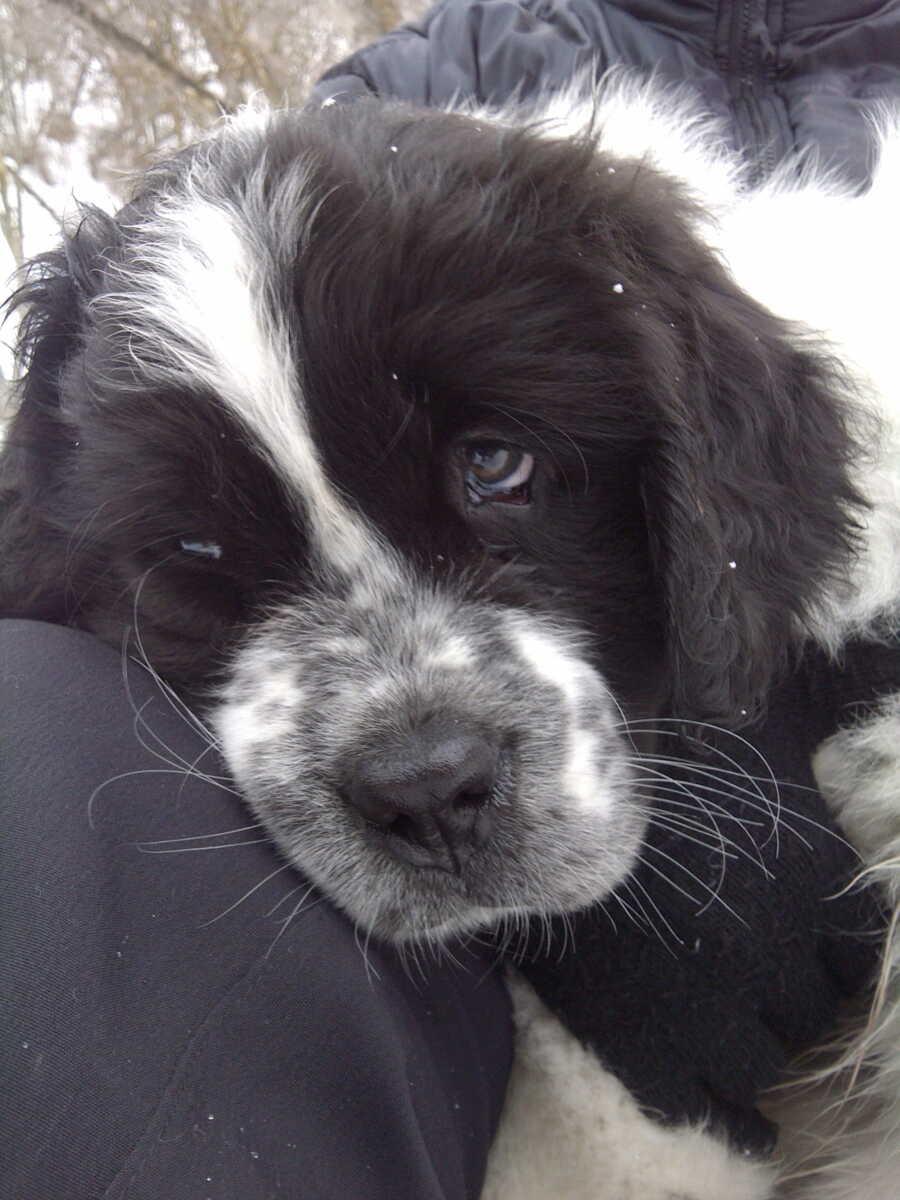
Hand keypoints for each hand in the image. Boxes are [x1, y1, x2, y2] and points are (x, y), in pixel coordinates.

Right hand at [517, 657, 884, 1153]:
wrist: (522, 832)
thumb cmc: (634, 801)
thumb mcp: (730, 772)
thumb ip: (796, 788)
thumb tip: (837, 779)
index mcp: (800, 877)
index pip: (858, 950)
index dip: (829, 955)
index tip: (805, 955)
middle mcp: (770, 948)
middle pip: (813, 1011)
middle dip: (787, 1002)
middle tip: (754, 988)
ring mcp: (711, 1010)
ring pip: (766, 1065)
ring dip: (752, 1053)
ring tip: (728, 1032)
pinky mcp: (653, 1058)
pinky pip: (717, 1114)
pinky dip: (730, 1117)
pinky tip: (741, 1116)